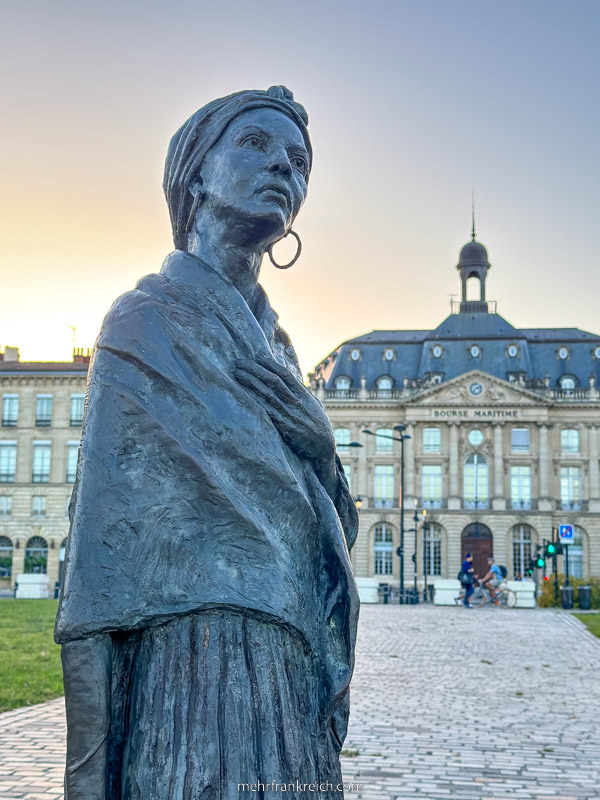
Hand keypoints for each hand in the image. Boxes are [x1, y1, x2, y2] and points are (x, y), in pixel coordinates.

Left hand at [234, 355, 336, 491]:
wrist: (323, 447)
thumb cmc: (319, 425)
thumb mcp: (315, 405)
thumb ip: (303, 393)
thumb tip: (292, 381)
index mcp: (303, 395)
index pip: (284, 374)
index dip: (270, 364)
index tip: (257, 357)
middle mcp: (295, 402)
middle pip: (272, 380)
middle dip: (254, 369)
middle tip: (239, 362)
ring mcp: (288, 414)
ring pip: (266, 393)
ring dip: (250, 382)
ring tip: (237, 373)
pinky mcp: (282, 427)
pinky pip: (265, 411)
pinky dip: (254, 400)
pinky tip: (243, 394)